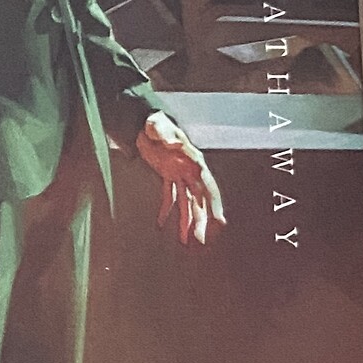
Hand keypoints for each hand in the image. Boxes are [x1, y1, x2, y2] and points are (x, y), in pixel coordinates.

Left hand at [137, 112, 224, 246]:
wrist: (143, 120)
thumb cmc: (154, 122)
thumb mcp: (158, 125)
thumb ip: (165, 134)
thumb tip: (172, 143)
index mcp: (193, 161)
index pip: (207, 187)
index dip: (214, 204)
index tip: (219, 221)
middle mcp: (190, 170)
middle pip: (199, 200)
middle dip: (202, 221)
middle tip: (203, 242)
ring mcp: (180, 174)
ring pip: (186, 202)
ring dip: (186, 222)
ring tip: (186, 243)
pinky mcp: (167, 175)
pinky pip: (169, 196)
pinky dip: (166, 211)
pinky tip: (162, 226)